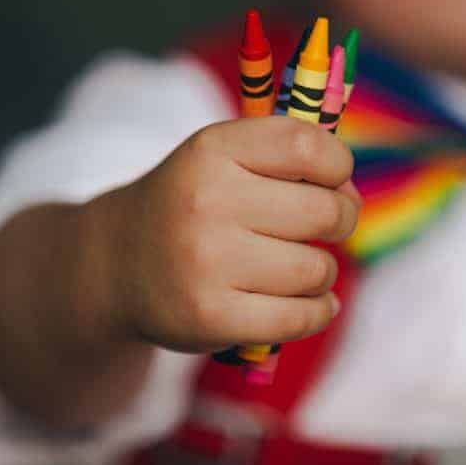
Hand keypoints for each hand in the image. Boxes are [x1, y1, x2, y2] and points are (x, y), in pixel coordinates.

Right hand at [82, 116, 360, 353]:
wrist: (115, 265)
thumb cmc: (189, 206)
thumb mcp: (219, 158)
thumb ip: (284, 158)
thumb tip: (350, 193)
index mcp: (212, 150)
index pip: (308, 148)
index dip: (338, 166)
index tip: (331, 180)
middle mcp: (207, 202)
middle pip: (325, 212)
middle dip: (340, 220)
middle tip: (326, 226)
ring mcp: (207, 262)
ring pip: (317, 269)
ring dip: (322, 272)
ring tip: (301, 269)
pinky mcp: (212, 316)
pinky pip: (301, 316)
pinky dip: (319, 311)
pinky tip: (312, 303)